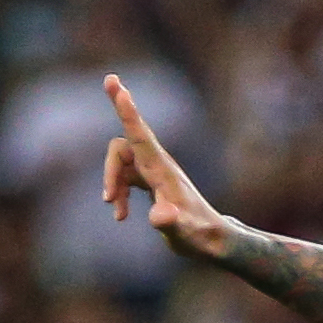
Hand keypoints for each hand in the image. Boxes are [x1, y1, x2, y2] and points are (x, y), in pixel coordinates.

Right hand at [102, 74, 229, 260]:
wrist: (213, 241)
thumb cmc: (200, 236)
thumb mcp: (182, 233)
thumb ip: (170, 223)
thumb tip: (159, 216)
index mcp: (162, 169)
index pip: (140, 134)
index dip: (126, 110)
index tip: (115, 82)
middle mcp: (158, 165)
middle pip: (122, 146)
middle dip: (111, 161)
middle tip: (108, 187)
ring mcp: (154, 172)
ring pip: (121, 163)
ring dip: (113, 185)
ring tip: (119, 215)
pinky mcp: (152, 182)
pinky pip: (125, 177)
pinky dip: (119, 194)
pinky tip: (121, 216)